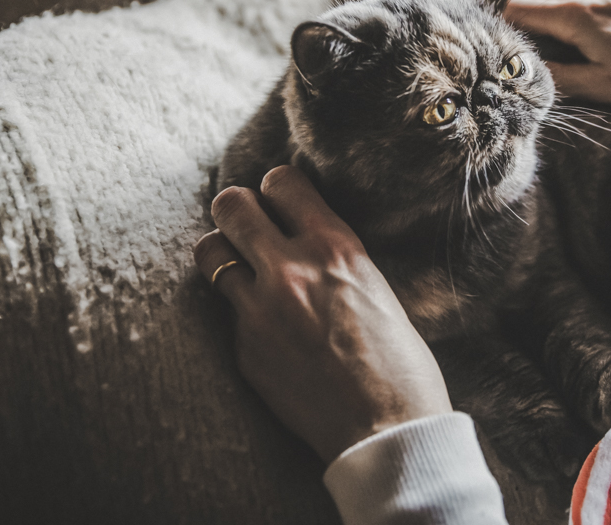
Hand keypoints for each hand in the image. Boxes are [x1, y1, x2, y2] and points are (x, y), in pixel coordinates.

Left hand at [194, 166, 452, 462]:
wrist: (386, 429)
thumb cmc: (401, 362)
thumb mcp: (375, 287)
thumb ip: (336, 260)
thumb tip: (309, 245)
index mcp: (335, 246)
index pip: (281, 181)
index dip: (276, 189)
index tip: (281, 204)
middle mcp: (291, 268)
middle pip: (231, 205)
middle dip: (236, 209)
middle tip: (248, 227)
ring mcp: (259, 310)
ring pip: (210, 251)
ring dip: (224, 253)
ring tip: (241, 267)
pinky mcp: (244, 349)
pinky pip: (228, 313)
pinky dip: (243, 313)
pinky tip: (271, 333)